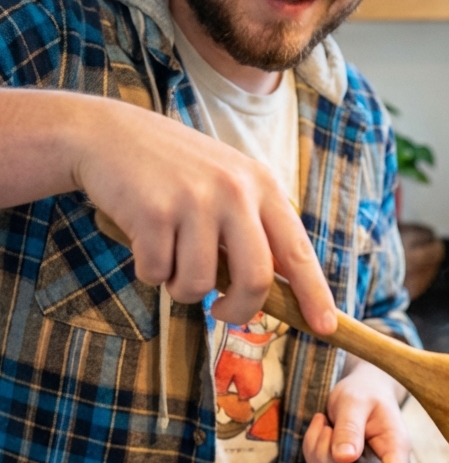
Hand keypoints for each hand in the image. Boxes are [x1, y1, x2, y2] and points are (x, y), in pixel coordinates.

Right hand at [74, 97, 336, 330]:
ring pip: (198, 286)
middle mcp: (235, 191)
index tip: (326, 327)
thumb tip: (277, 291)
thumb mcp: (227, 184)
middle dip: (238, 310)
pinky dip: (148, 270)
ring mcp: (195, 200)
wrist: (109, 135)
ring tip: (169, 254)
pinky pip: (157, 275)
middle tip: (221, 312)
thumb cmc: (173, 171)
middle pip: (255, 280)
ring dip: (180, 286)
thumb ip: (253, 229)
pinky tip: (142, 238)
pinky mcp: (154, 213)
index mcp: (262, 185)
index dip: (314, 294)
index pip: (297, 250)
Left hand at [303, 360, 409, 462]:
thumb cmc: (364, 392)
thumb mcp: (356, 403)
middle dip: (329, 459)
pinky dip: (312, 451)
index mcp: (395, 451)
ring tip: (324, 423)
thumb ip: (350, 429)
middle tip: (327, 427)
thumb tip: (344, 458)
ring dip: (317, 452)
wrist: (361, 390)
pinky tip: (320, 429)